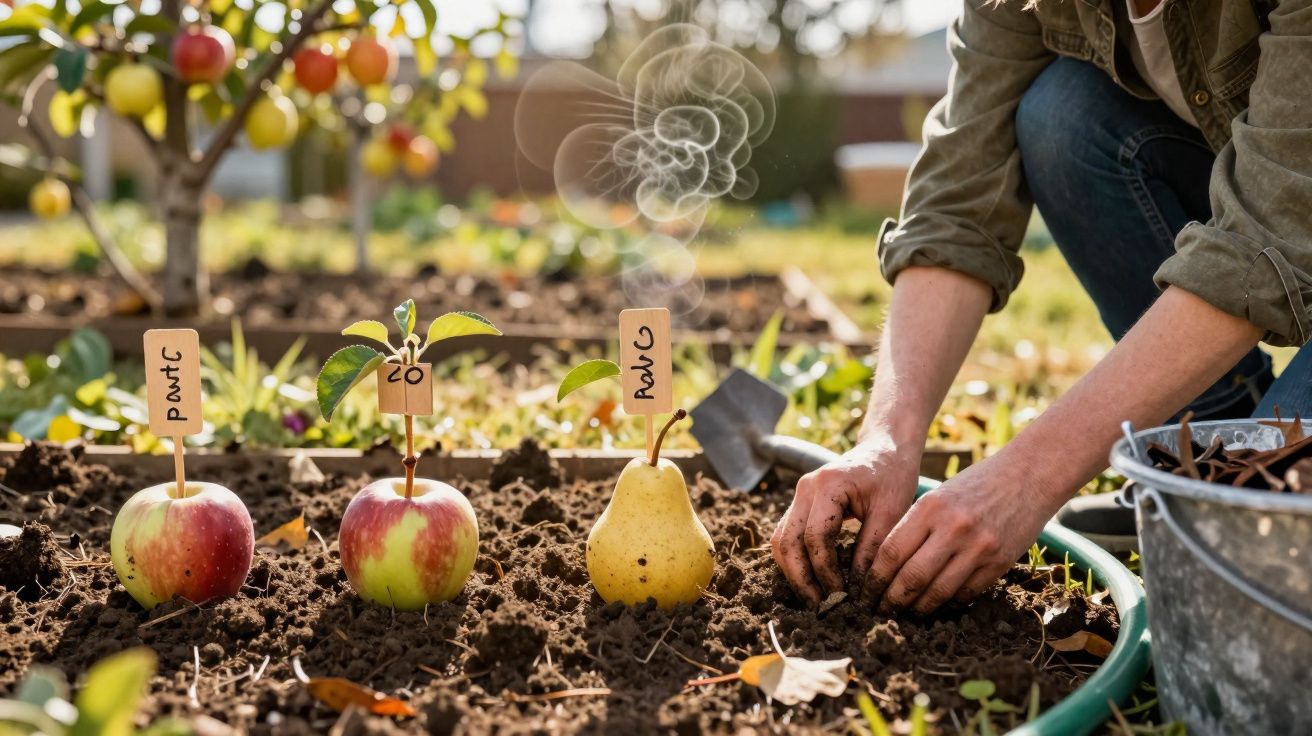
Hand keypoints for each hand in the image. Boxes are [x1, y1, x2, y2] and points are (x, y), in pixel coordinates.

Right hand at [769, 435, 920, 607]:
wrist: (884, 449)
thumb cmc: (892, 476)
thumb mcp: (892, 512)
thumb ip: (873, 547)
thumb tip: (860, 588)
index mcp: (828, 485)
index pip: (816, 537)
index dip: (825, 571)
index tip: (841, 594)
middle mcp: (805, 488)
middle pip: (788, 541)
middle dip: (801, 578)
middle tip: (819, 606)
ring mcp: (798, 494)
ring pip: (781, 540)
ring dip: (793, 572)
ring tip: (813, 598)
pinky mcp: (800, 503)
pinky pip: (787, 535)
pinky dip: (794, 559)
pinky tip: (810, 579)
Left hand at [861, 458, 1056, 613]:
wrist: (1028, 476)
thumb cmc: (975, 485)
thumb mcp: (938, 496)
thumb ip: (915, 527)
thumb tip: (886, 566)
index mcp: (930, 508)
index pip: (891, 552)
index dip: (874, 579)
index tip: (865, 592)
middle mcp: (953, 528)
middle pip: (911, 578)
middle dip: (890, 600)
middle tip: (879, 612)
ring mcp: (978, 548)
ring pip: (938, 592)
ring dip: (918, 608)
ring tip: (905, 614)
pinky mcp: (999, 563)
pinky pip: (966, 594)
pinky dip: (948, 603)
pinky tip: (937, 605)